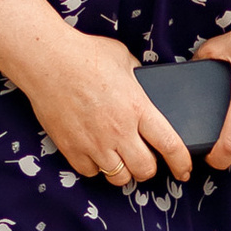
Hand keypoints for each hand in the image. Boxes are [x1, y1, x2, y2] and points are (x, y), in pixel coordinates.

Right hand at [18, 34, 193, 188]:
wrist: (46, 59)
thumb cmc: (84, 53)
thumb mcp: (123, 58)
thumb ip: (138, 77)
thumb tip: (144, 85)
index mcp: (138, 108)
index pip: (171, 146)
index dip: (182, 163)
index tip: (184, 170)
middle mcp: (119, 131)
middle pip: (145, 169)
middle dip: (149, 168)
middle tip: (144, 159)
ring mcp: (94, 143)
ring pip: (119, 177)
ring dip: (124, 171)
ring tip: (120, 158)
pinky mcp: (72, 148)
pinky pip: (91, 173)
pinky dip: (96, 167)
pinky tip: (95, 153)